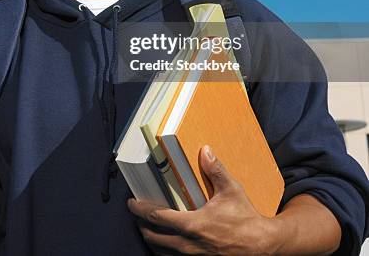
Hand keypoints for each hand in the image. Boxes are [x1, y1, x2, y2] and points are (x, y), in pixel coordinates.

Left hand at [127, 145, 276, 254]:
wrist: (264, 246)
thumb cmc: (246, 218)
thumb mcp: (231, 190)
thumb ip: (215, 170)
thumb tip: (204, 150)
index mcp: (193, 224)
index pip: (157, 217)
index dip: (140, 209)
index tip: (132, 202)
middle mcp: (189, 245)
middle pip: (153, 237)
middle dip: (141, 225)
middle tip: (136, 214)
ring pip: (162, 252)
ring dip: (152, 240)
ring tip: (147, 228)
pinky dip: (165, 252)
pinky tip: (166, 243)